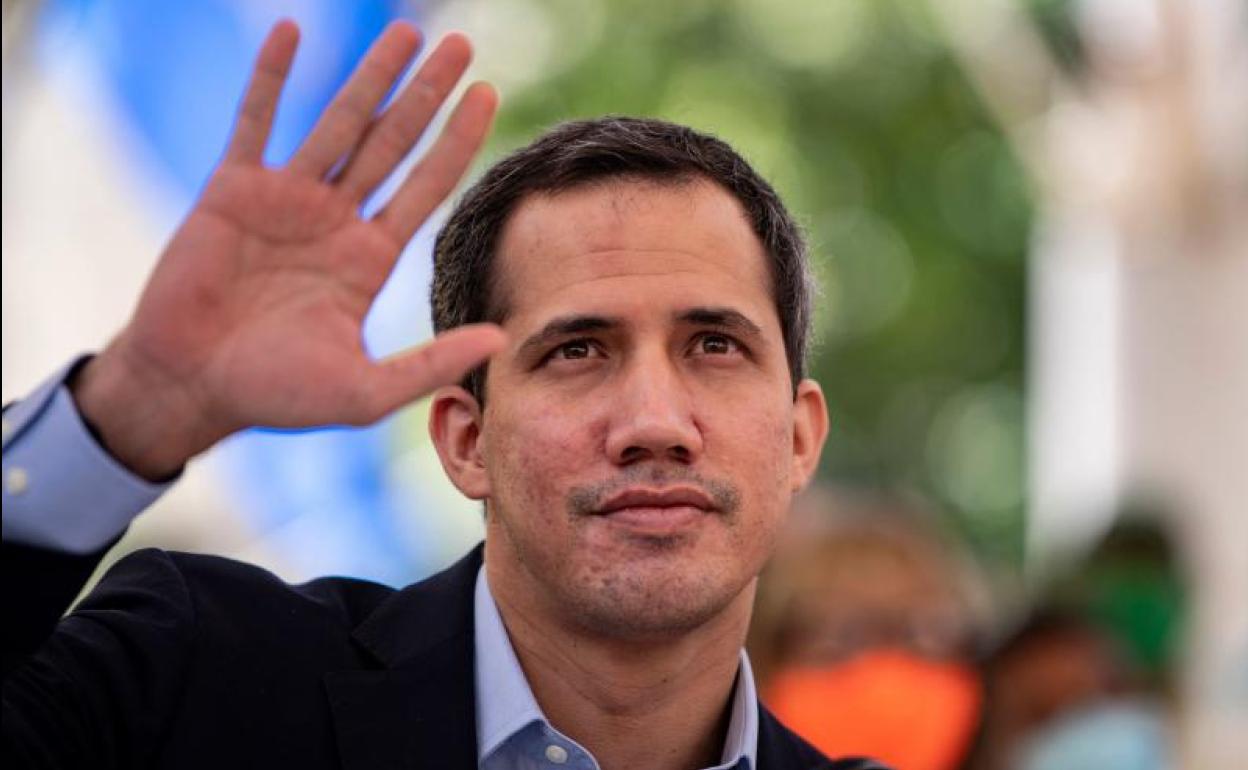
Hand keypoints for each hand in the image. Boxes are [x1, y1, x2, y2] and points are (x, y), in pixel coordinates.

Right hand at [72, 20, 505, 479]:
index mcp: (369, 259)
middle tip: (462, 46)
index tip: (489, 96)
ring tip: (406, 31)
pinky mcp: (231, 190)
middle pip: (393, 142)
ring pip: (337, 123)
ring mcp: (285, 200)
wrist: (189, 387)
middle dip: (427, 94)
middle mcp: (336, 220)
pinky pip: (254, 122)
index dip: (457, 142)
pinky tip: (291, 32)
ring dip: (370, 76)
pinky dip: (270, 78)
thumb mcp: (363, 391)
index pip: (426, 186)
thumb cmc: (275, 396)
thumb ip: (429, 364)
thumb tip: (501, 338)